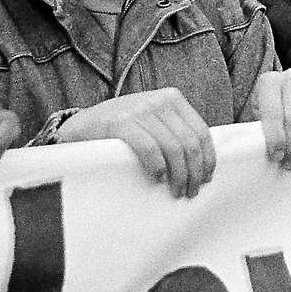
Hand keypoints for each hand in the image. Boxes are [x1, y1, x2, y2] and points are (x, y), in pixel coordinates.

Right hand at [54, 90, 215, 197]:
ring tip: (176, 192)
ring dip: (178, 175)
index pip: (200, 131)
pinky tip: (157, 179)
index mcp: (172, 99)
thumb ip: (174, 131)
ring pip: (173, 148)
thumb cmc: (124, 130)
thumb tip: (202, 161)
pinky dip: (157, 166)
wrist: (83, 125)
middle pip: (189, 142)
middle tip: (190, 192)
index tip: (207, 178)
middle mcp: (159, 100)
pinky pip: (149, 148)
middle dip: (194, 172)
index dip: (207, 158)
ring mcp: (140, 110)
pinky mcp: (121, 123)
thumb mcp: (153, 121)